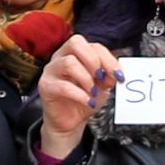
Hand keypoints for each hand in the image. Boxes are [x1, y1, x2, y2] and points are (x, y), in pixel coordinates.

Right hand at [37, 37, 117, 162]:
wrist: (71, 121)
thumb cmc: (85, 98)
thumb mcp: (102, 84)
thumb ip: (109, 75)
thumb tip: (117, 72)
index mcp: (76, 53)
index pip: (93, 46)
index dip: (108, 59)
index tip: (119, 75)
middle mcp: (61, 57)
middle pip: (75, 43)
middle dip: (93, 60)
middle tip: (101, 78)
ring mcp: (51, 71)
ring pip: (69, 63)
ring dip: (86, 78)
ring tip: (93, 92)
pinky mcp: (45, 87)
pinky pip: (63, 86)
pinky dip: (80, 94)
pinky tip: (88, 102)